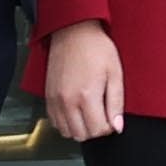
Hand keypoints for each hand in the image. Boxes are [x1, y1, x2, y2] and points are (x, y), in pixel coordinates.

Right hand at [39, 20, 124, 142]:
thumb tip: (117, 126)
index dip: (109, 127)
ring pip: (66, 132)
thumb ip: (116, 103)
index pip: (98, 130)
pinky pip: (55, 122)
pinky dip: (66, 123)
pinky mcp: (48, 97)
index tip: (112, 118)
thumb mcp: (115, 73)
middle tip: (102, 115)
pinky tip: (76, 111)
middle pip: (81, 135)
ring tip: (89, 113)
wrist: (72, 31)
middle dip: (95, 130)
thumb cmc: (95, 47)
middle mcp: (67, 101)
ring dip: (80, 128)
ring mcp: (55, 100)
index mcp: (86, 95)